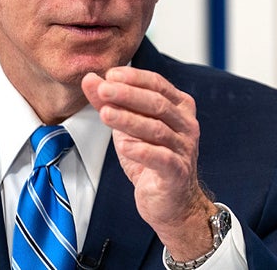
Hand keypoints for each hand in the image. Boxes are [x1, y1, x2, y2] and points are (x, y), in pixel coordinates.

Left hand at [81, 67, 217, 259]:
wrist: (170, 202)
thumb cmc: (151, 160)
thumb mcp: (127, 128)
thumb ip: (109, 102)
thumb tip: (90, 79)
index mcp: (179, 107)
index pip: (157, 84)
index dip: (133, 77)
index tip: (109, 74)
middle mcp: (186, 125)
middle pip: (157, 103)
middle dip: (128, 94)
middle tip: (104, 89)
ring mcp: (184, 149)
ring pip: (157, 129)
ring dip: (128, 119)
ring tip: (105, 113)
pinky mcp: (178, 173)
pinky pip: (161, 159)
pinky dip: (142, 151)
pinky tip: (123, 146)